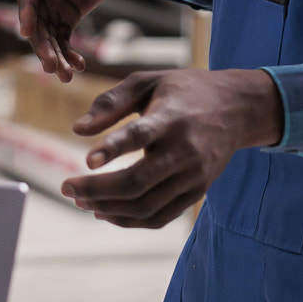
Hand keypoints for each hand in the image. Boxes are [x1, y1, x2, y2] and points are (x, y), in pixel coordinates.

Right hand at [16, 0, 138, 81]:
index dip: (26, 11)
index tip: (26, 30)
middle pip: (36, 20)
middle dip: (41, 44)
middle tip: (50, 65)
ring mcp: (54, 3)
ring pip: (48, 34)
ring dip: (55, 55)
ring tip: (66, 76)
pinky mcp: (68, 14)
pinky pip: (63, 38)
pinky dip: (69, 53)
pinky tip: (80, 67)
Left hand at [61, 67, 282, 227]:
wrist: (236, 109)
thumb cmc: (183, 90)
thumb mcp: (148, 81)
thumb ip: (112, 102)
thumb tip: (78, 129)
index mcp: (172, 117)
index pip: (141, 136)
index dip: (113, 148)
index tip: (86, 160)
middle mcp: (185, 151)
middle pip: (138, 182)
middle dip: (96, 190)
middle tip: (66, 187)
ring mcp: (193, 176)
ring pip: (145, 206)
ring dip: (107, 208)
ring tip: (79, 200)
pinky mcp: (197, 192)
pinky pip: (159, 217)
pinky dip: (128, 220)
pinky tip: (103, 212)